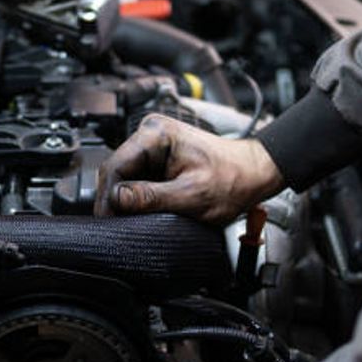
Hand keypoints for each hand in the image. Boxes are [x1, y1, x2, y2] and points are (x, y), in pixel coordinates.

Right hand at [95, 114, 284, 222]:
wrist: (254, 173)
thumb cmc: (233, 178)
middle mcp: (150, 134)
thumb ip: (152, 198)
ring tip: (127, 222)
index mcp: (155, 134)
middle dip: (113, 200)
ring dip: (123, 201)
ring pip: (123, 178)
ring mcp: (152, 146)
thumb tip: (117, 201)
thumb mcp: (192, 195)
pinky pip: (135, 180)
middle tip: (114, 227)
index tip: (107, 221)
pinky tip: (137, 212)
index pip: (115, 166)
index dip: (108, 197)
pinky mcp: (156, 159)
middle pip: (115, 171)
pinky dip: (134, 198)